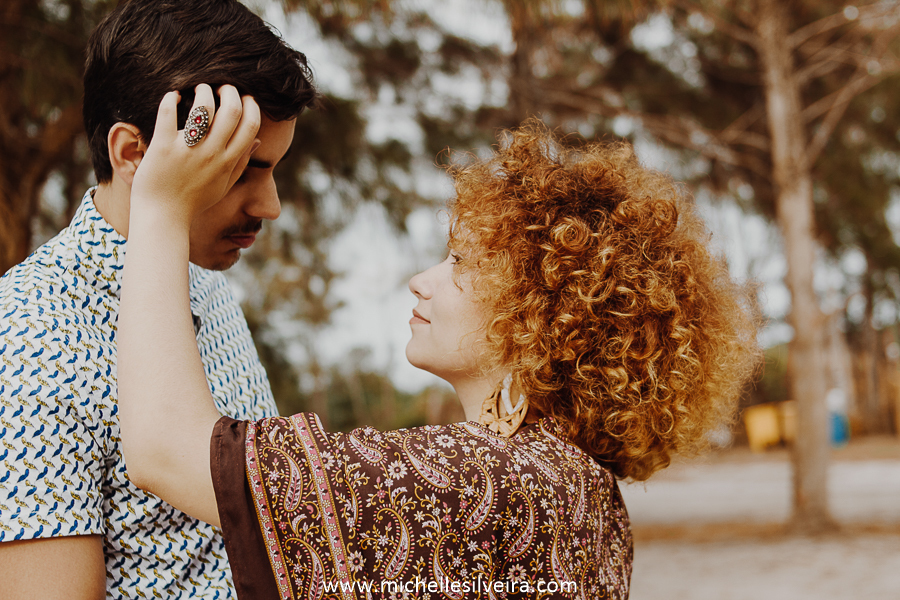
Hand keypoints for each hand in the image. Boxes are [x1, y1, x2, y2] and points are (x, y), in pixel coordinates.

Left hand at [130, 84, 260, 228]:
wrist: (163, 217)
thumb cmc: (193, 202)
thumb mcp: (223, 185)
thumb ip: (241, 163)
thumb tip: (256, 142)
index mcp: (228, 162)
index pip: (250, 125)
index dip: (251, 105)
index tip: (243, 98)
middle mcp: (212, 154)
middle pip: (231, 110)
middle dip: (230, 91)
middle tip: (222, 87)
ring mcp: (187, 150)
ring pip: (203, 107)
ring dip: (204, 91)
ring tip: (199, 89)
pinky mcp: (163, 147)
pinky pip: (168, 112)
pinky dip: (170, 98)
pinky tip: (172, 96)